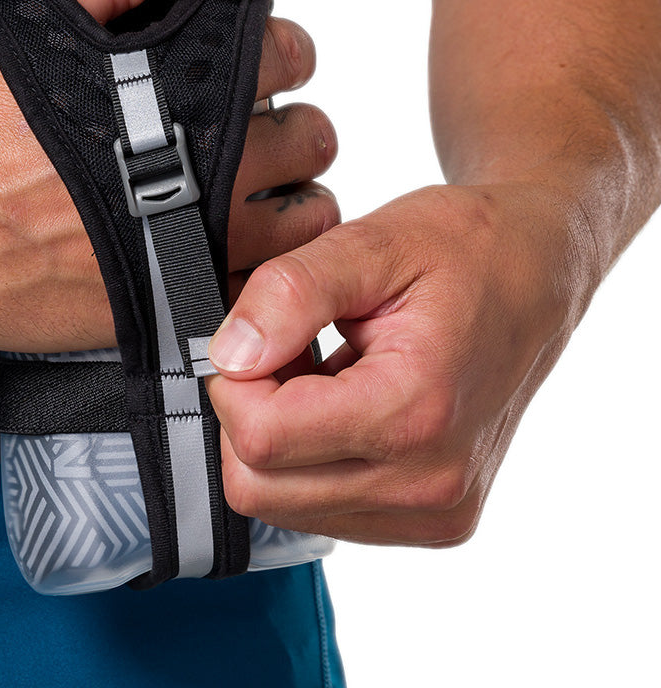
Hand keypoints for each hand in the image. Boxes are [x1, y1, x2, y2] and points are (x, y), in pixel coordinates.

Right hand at [0, 0, 337, 351]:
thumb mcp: (35, 7)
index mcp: (182, 92)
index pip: (289, 56)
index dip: (283, 50)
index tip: (263, 62)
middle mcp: (202, 170)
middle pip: (310, 140)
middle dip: (295, 124)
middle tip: (262, 127)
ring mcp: (192, 247)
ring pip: (305, 222)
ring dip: (294, 199)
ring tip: (257, 189)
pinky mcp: (168, 306)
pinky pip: (259, 287)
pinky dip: (260, 264)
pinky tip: (225, 245)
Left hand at [206, 179, 594, 545]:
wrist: (534, 276)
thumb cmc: (463, 250)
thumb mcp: (373, 242)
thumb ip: (291, 293)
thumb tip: (228, 355)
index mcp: (416, 412)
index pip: (261, 439)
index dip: (233, 381)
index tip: (260, 334)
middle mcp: (430, 483)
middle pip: (259, 488)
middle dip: (249, 413)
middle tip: (287, 350)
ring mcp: (433, 512)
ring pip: (281, 505)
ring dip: (278, 438)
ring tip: (321, 372)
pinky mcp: (429, 521)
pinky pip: (321, 509)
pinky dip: (308, 459)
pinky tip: (341, 403)